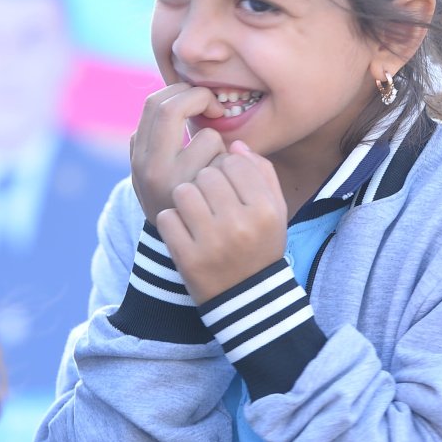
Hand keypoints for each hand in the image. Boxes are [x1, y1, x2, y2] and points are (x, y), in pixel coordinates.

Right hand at [130, 83, 226, 224]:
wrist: (186, 246)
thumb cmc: (178, 195)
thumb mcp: (157, 166)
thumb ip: (163, 135)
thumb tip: (186, 91)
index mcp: (138, 153)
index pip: (154, 103)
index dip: (181, 92)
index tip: (200, 101)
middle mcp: (148, 167)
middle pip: (171, 108)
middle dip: (200, 98)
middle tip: (217, 109)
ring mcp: (173, 183)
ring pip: (207, 137)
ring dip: (220, 142)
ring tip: (216, 160)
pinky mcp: (201, 198)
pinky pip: (224, 162)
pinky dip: (230, 164)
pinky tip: (225, 179)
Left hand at [157, 142, 286, 304]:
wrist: (247, 298)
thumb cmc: (260, 245)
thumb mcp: (274, 211)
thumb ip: (261, 173)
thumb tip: (234, 144)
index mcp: (266, 210)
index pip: (234, 162)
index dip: (226, 168)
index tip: (227, 183)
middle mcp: (241, 225)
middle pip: (207, 174)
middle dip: (205, 181)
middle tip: (209, 200)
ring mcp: (212, 243)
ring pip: (183, 192)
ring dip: (186, 198)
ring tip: (195, 212)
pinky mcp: (187, 258)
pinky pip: (167, 218)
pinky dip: (172, 221)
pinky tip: (185, 231)